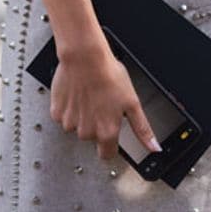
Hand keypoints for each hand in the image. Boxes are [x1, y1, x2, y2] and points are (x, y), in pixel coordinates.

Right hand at [50, 41, 161, 161]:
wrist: (85, 57)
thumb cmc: (108, 75)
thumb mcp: (133, 102)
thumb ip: (142, 129)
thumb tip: (153, 147)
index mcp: (106, 132)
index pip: (107, 154)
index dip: (111, 144)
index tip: (111, 133)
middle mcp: (87, 132)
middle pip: (92, 137)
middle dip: (96, 124)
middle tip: (102, 103)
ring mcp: (70, 123)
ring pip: (77, 126)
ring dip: (82, 116)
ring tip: (90, 95)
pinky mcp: (57, 112)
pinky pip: (63, 116)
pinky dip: (69, 107)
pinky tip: (77, 94)